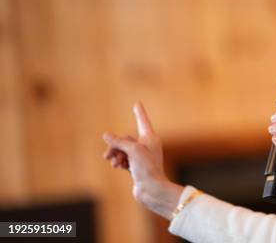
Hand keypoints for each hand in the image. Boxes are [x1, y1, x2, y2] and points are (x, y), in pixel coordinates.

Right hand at [102, 101, 182, 218]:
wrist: (151, 189)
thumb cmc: (147, 168)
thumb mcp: (132, 151)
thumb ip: (119, 141)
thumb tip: (106, 135)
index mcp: (150, 138)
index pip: (142, 121)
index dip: (139, 112)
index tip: (137, 103)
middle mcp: (147, 145)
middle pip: (126, 139)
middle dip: (116, 145)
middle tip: (109, 154)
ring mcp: (141, 156)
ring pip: (123, 150)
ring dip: (116, 154)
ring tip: (114, 163)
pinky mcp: (136, 166)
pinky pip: (123, 159)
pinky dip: (119, 161)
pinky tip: (117, 166)